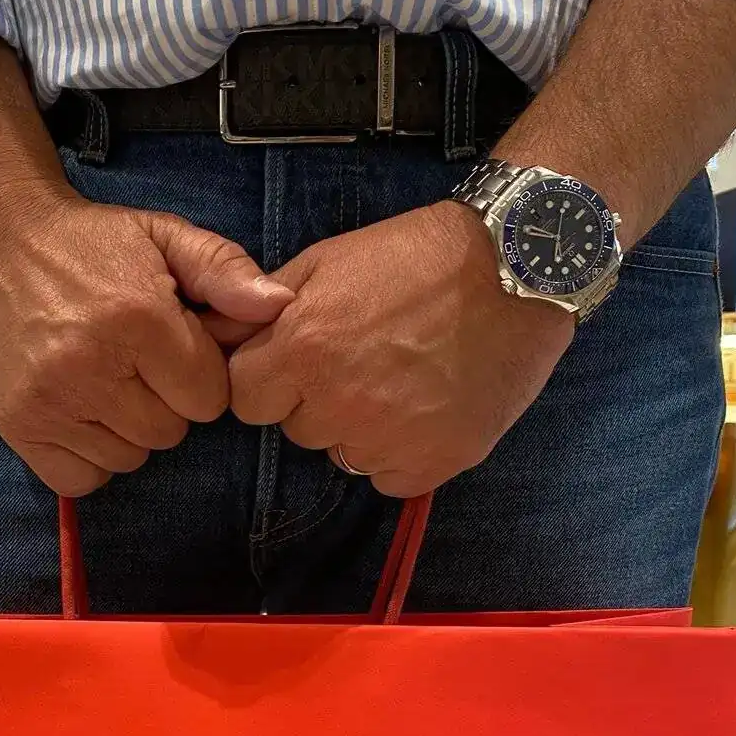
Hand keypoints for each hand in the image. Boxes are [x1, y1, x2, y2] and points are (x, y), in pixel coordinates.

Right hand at [0, 189, 293, 495]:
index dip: (198, 374)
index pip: (208, 399)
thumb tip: (282, 308)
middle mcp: (90, 367)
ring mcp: (49, 403)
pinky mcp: (17, 426)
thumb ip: (226, 272)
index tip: (169, 345)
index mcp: (137, 320)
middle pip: (170, 433)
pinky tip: (80, 411)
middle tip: (133, 361)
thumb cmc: (91, 242)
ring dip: (126, 430)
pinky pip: (81, 479)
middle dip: (164, 401)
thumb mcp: (164, 238)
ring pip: (129, 459)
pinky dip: (88, 456)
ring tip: (103, 379)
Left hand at [223, 202, 573, 497]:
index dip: (270, 382)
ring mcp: (387, 439)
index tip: (300, 365)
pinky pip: (390, 479)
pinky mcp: (434, 463)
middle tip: (367, 362)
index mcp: (303, 349)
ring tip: (405, 381)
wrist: (516, 266)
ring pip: (344, 456)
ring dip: (363, 429)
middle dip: (319, 402)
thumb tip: (219, 337)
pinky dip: (404, 454)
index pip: (246, 401)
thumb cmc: (417, 256)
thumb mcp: (328, 260)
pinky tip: (428, 410)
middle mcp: (338, 403)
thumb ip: (267, 305)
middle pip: (298, 429)